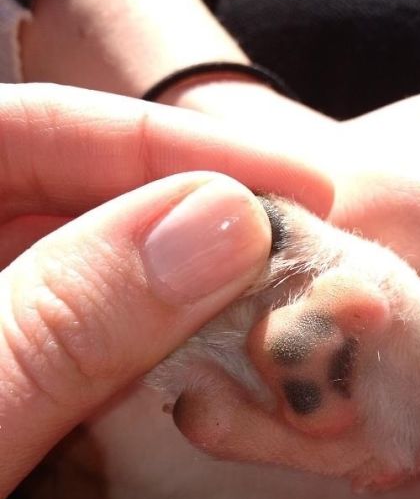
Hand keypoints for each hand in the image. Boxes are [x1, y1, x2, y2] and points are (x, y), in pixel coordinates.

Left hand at [0, 83, 330, 498]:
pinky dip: (156, 351)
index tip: (304, 180)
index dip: (177, 145)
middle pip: (88, 196)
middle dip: (200, 223)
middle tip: (311, 250)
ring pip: (102, 273)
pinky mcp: (9, 371)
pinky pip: (92, 339)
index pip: (45, 128)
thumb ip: (71, 315)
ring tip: (287, 307)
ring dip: (194, 295)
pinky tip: (222, 362)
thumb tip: (230, 222)